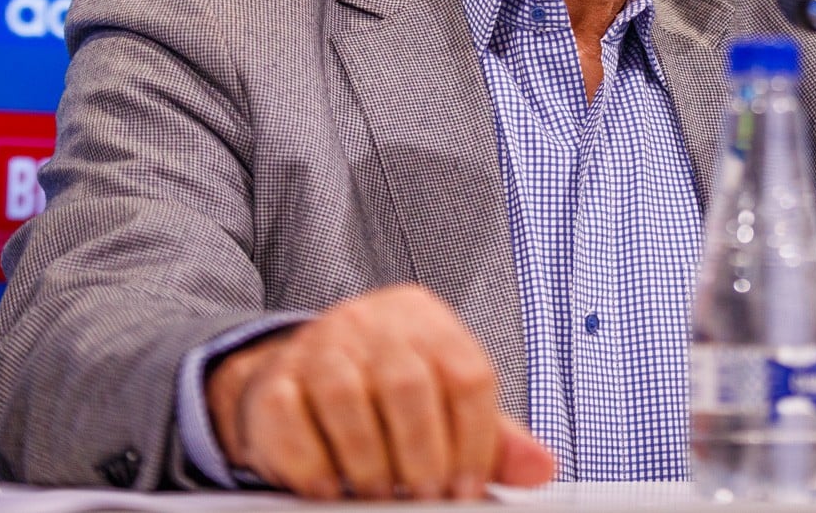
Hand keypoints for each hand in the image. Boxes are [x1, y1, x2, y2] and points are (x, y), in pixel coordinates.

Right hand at [206, 285, 556, 499]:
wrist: (296, 374)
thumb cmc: (385, 393)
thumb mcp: (446, 403)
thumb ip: (493, 437)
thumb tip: (541, 468)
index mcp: (426, 320)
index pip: (467, 374)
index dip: (474, 441)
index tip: (467, 490)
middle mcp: (373, 323)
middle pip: (409, 385)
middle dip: (422, 455)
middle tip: (424, 497)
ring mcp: (319, 346)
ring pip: (348, 401)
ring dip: (369, 465)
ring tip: (380, 494)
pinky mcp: (275, 380)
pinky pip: (292, 421)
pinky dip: (314, 466)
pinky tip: (331, 487)